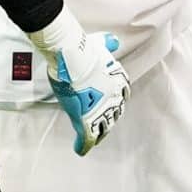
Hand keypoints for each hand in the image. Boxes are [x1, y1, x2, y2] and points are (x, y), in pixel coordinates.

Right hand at [29, 11, 129, 154]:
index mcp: (119, 82)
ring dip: (97, 134)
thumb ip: (108, 45)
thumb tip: (113, 41)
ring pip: (102, 128)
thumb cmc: (83, 50)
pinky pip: (88, 138)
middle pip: (113, 114)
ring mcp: (100, 111)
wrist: (72, 58)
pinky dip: (84, 145)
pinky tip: (80, 150)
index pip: (119, 97)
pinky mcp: (85, 120)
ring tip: (91, 139)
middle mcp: (115, 98)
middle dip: (106, 120)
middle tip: (99, 125)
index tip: (104, 103)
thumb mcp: (100, 45)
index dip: (111, 102)